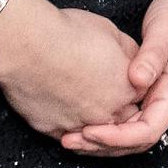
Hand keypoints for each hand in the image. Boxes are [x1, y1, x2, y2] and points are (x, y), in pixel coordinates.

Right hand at [0, 0, 144, 136]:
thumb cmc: (69, 34)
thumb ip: (128, 52)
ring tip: (81, 102)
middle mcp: (107, 113)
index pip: (139, 97)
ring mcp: (80, 125)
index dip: (130, 87)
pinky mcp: (52, 130)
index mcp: (127, 89)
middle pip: (120, 120)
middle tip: (101, 91)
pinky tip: (62, 109)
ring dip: (92, 123)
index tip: (119, 79)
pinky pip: (66, 136)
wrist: (28, 46)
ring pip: (93, 133)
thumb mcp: (112, 32)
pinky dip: (68, 127)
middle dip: (115, 108)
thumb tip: (133, 60)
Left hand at [64, 0, 167, 155]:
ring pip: (132, 132)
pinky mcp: (149, 88)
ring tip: (72, 135)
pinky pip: (129, 117)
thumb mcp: (167, 29)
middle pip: (138, 140)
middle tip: (71, 139)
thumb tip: (136, 81)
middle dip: (105, 145)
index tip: (89, 131)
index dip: (118, 137)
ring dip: (103, 139)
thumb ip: (153, 55)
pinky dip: (107, 124)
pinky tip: (85, 119)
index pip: (149, 130)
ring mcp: (159, 95)